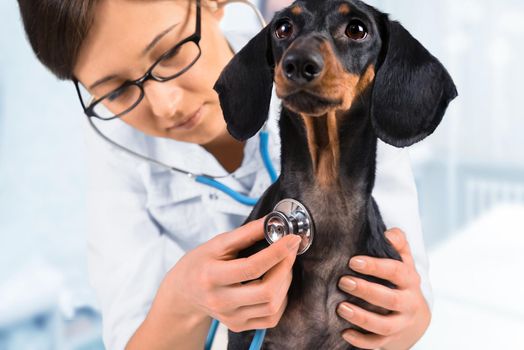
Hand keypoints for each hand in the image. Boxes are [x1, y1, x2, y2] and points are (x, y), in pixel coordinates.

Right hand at [161, 218, 300, 332]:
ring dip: (285, 282)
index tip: (292, 238)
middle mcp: (220, 301)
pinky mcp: (239, 326)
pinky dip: (281, 299)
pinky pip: (271, 317)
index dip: (277, 252)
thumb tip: (272, 222)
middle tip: (290, 250)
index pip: (252, 267)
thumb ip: (246, 233)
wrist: (184, 292)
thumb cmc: (200, 263)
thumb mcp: (217, 243)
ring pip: (272, 305)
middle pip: (266, 291)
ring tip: (282, 265)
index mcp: (211, 276)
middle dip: (285, 267)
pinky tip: (277, 284)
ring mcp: (231, 317)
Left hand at [336, 228, 429, 348]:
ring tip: (341, 308)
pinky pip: (377, 343)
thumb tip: (389, 233)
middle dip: (366, 291)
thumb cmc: (402, 282)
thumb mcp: (404, 261)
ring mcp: (401, 324)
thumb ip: (398, 243)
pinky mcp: (392, 340)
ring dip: (361, 317)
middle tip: (343, 282)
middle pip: (390, 299)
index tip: (353, 261)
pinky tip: (344, 333)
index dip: (375, 266)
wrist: (416, 317)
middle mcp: (408, 303)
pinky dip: (361, 340)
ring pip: (384, 325)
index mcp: (410, 280)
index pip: (396, 271)